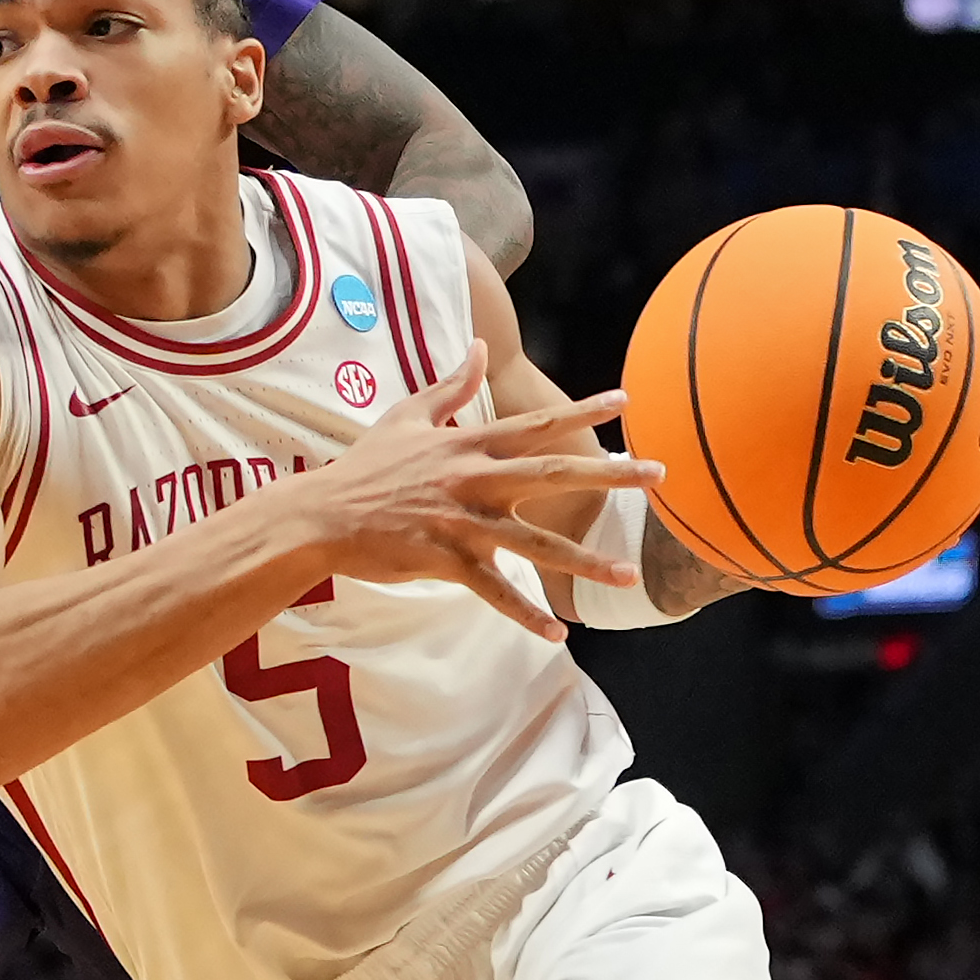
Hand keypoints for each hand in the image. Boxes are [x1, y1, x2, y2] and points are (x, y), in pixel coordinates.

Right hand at [303, 348, 652, 643]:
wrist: (321, 514)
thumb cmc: (365, 466)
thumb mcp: (408, 415)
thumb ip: (453, 384)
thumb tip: (481, 348)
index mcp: (468, 444)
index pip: (536, 425)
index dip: (582, 412)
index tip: (627, 402)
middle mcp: (474, 480)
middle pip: (552, 474)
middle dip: (609, 474)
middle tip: (659, 474)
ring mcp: (462, 523)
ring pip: (535, 543)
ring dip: (586, 559)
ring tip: (629, 574)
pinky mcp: (446, 561)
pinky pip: (494, 592)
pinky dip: (525, 613)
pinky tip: (557, 631)